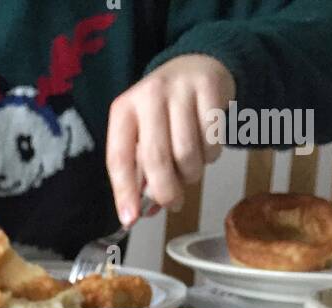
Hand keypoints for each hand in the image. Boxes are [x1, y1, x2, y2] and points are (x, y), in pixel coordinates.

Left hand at [106, 55, 235, 224]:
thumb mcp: (144, 134)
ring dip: (191, 174)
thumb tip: (143, 212)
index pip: (119, 157)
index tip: (130, 218)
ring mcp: (180, 89)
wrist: (196, 65)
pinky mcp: (209, 88)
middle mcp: (149, 95)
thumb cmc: (165, 111)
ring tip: (190, 169)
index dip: (124, 192)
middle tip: (173, 204)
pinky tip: (206, 147)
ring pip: (187, 154)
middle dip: (166, 191)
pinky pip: (212, 140)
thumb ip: (141, 173)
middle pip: (156, 158)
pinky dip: (211, 155)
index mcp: (124, 110)